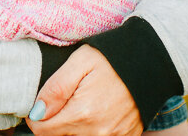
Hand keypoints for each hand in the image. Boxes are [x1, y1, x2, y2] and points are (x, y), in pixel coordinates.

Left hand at [25, 45, 141, 135]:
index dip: (36, 117)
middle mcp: (98, 132)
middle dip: (54, 121)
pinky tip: (94, 113)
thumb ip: (55, 88)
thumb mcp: (80, 61)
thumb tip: (37, 113)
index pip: (43, 131)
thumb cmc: (113, 58)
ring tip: (79, 105)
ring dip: (71, 127)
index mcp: (82, 114)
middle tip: (62, 100)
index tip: (40, 105)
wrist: (150, 62)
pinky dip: (90, 130)